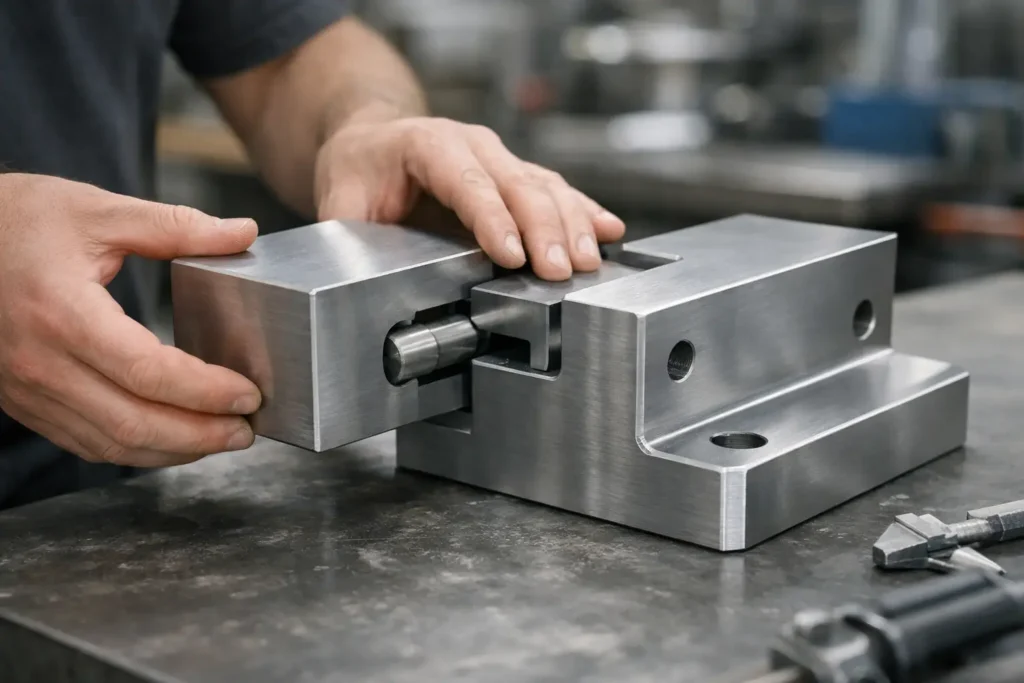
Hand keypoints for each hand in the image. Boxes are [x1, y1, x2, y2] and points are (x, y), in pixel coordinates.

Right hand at [0, 174, 262, 467]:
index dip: (206, 391)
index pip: (149, 372)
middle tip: (246, 430)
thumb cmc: (15, 220)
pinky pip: (85, 442)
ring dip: (173, 451)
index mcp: (63, 313)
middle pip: (134, 422)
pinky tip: (172, 440)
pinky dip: (136, 449)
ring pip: (110, 444)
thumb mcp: (98, 211)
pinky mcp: (23, 402)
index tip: (248, 393)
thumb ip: (176, 226)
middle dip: (200, 435)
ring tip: (221, 439)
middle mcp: (41, 362)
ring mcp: (27, 389)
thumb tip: (244, 232)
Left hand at [313, 116, 625, 280]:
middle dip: (544, 229)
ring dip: (572, 224)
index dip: (491, 218)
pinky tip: (609, 230)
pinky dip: (585, 211)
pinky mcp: (517, 176)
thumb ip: (348, 228)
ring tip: (588, 261)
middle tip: (560, 271)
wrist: (377, 141)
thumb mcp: (338, 195)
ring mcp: (501, 158)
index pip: (467, 181)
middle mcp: (473, 145)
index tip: (510, 255)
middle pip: (518, 184)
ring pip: (546, 186)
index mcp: (428, 144)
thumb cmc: (361, 168)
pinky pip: (558, 190)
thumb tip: (355, 268)